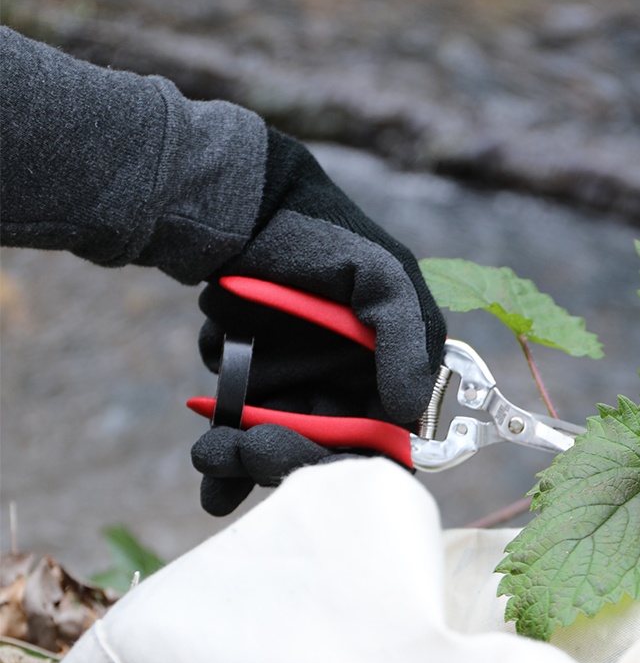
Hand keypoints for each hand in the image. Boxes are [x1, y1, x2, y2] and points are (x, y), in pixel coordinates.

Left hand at [189, 131, 445, 514]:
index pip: (383, 438)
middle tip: (244, 452)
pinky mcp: (249, 375)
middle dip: (281, 459)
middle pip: (320, 449)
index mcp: (390, 369)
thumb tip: (410, 411)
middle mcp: (346, 382)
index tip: (309, 457)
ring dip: (241, 458)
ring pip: (273, 442)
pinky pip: (234, 423)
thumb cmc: (323, 235)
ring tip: (210, 453)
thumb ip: (410, 341)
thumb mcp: (384, 278)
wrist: (240, 204)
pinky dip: (220, 439)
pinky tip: (207, 436)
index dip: (350, 458)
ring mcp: (295, 380)